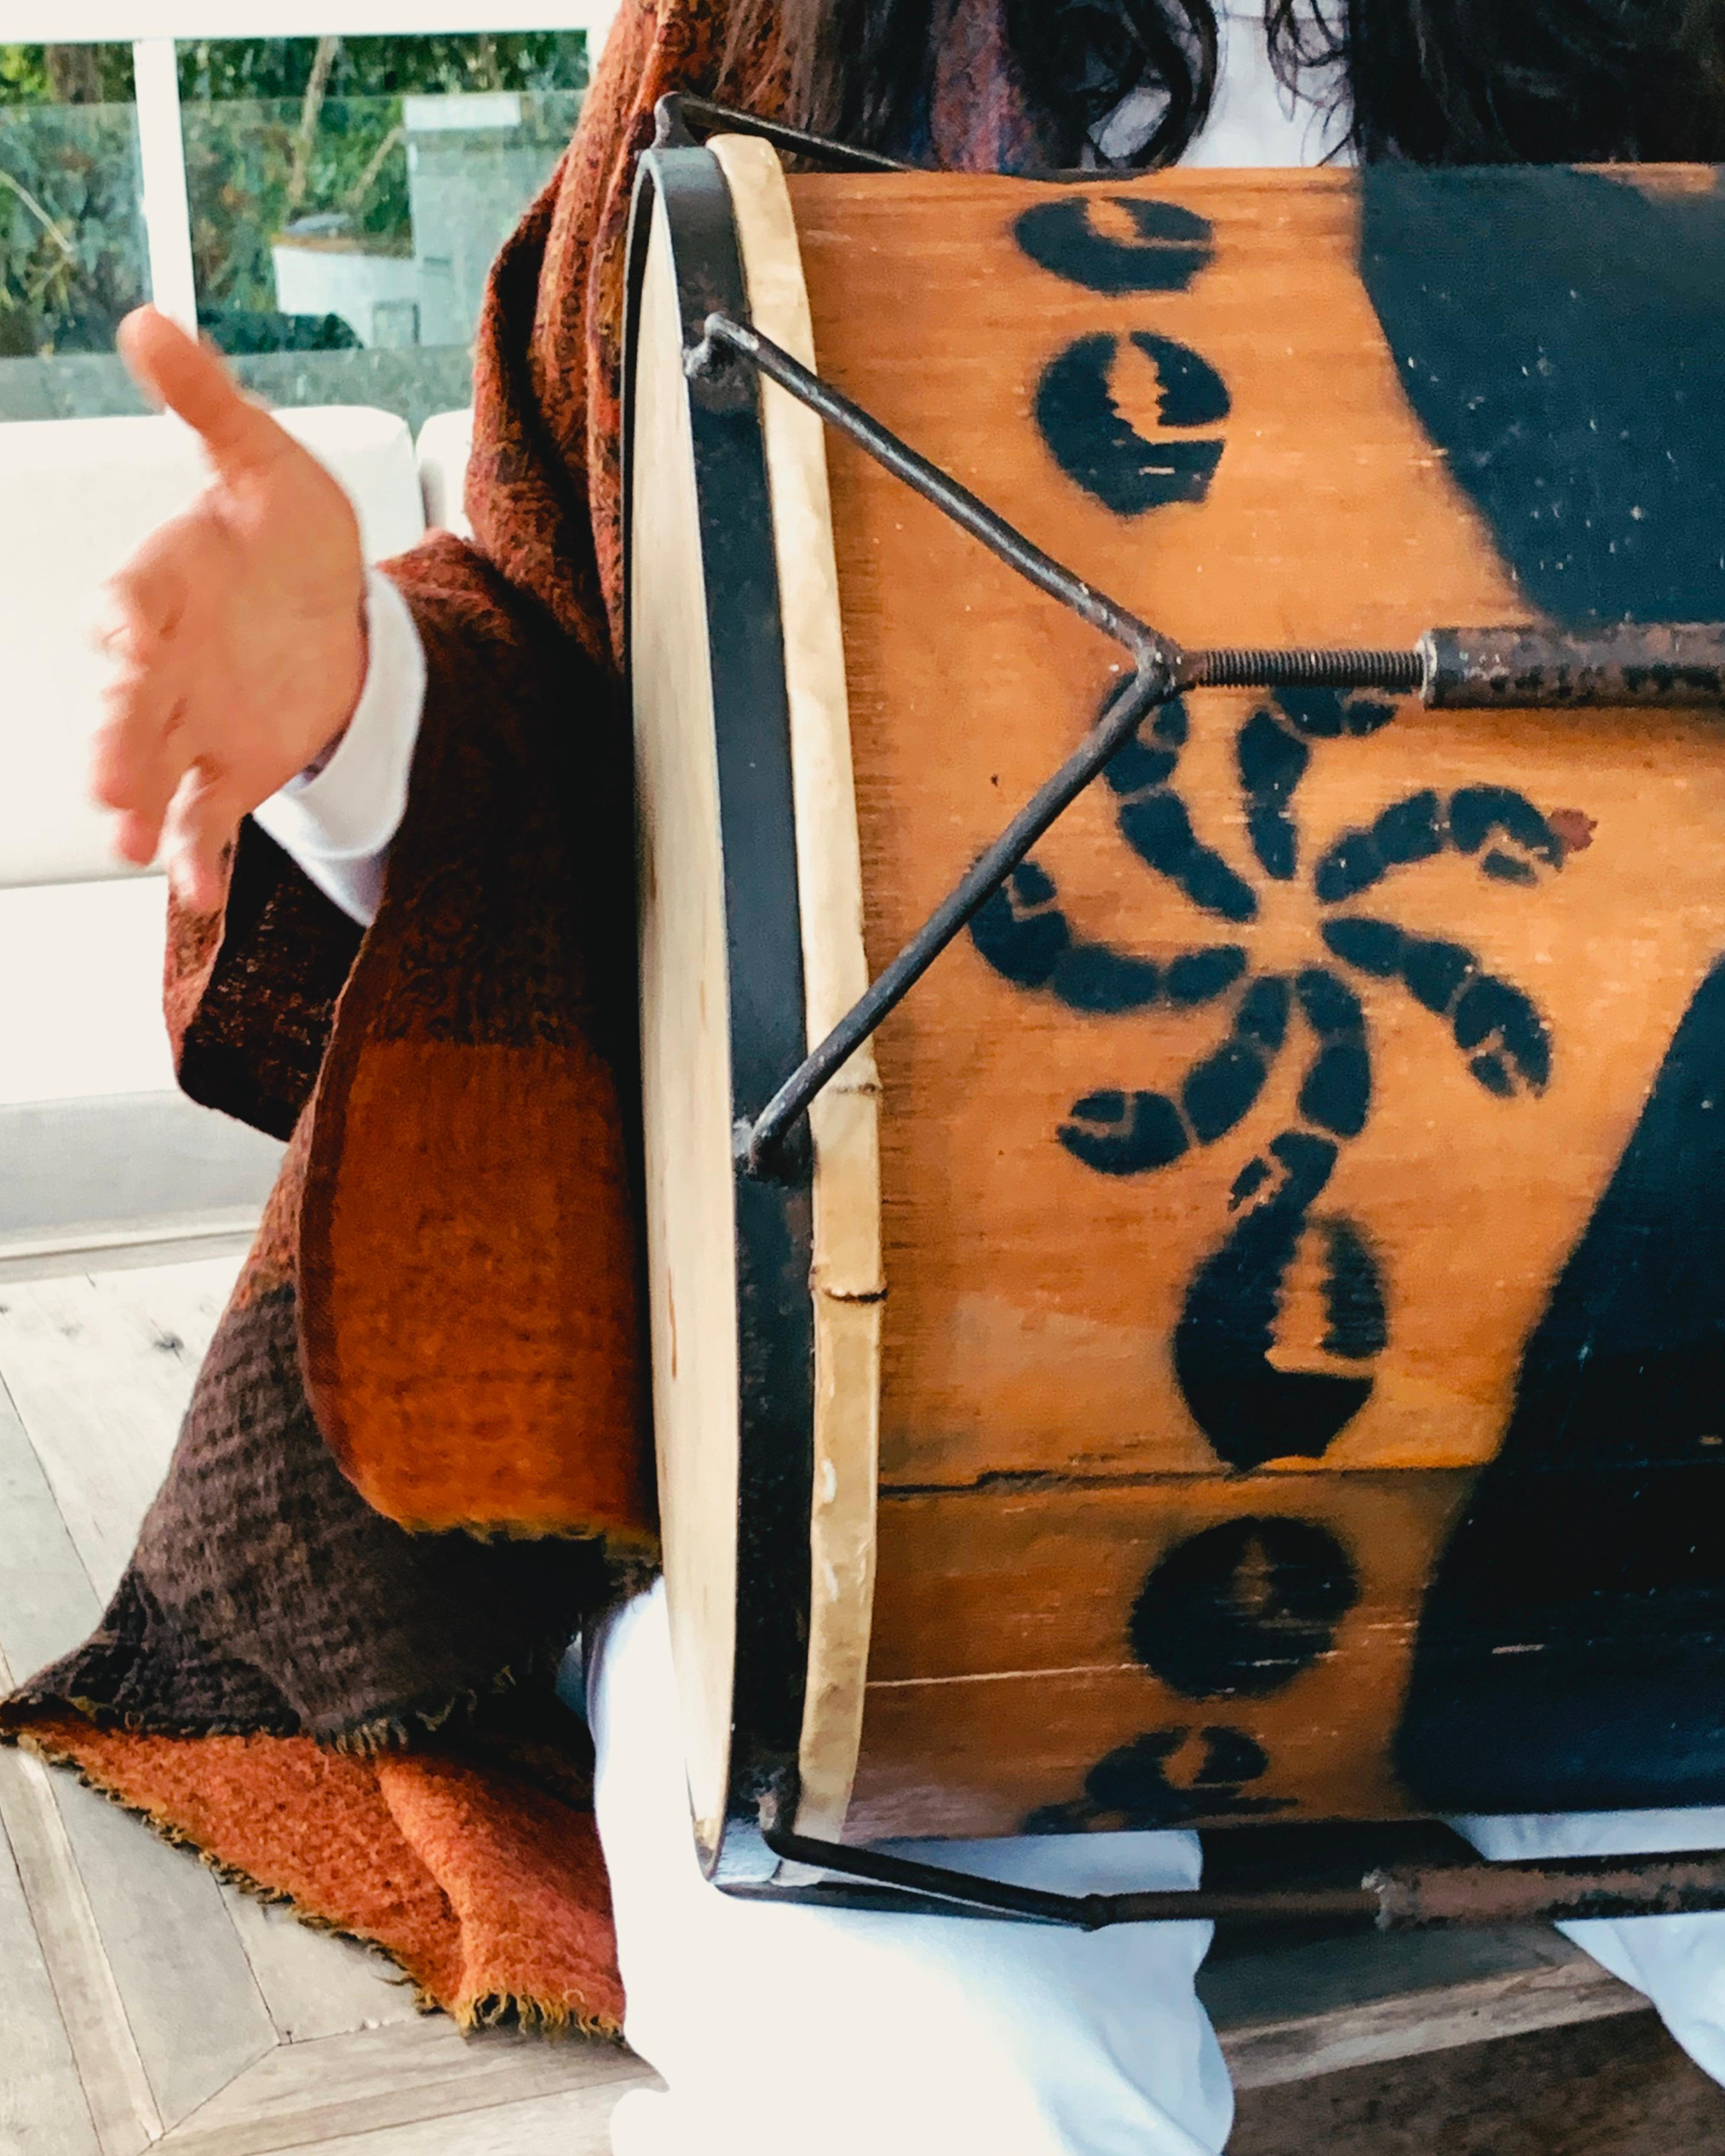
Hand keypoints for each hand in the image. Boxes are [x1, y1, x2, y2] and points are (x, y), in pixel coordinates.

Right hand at [90, 306, 368, 910]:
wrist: (338, 611)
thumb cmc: (289, 537)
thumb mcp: (265, 463)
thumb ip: (209, 407)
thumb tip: (149, 324)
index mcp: (158, 588)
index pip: (124, 605)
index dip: (121, 620)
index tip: (124, 634)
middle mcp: (160, 664)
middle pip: (127, 703)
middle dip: (115, 739)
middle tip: (104, 781)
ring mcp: (189, 722)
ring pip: (152, 768)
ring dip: (138, 807)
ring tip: (128, 844)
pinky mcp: (226, 769)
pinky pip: (205, 815)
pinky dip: (198, 854)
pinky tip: (199, 891)